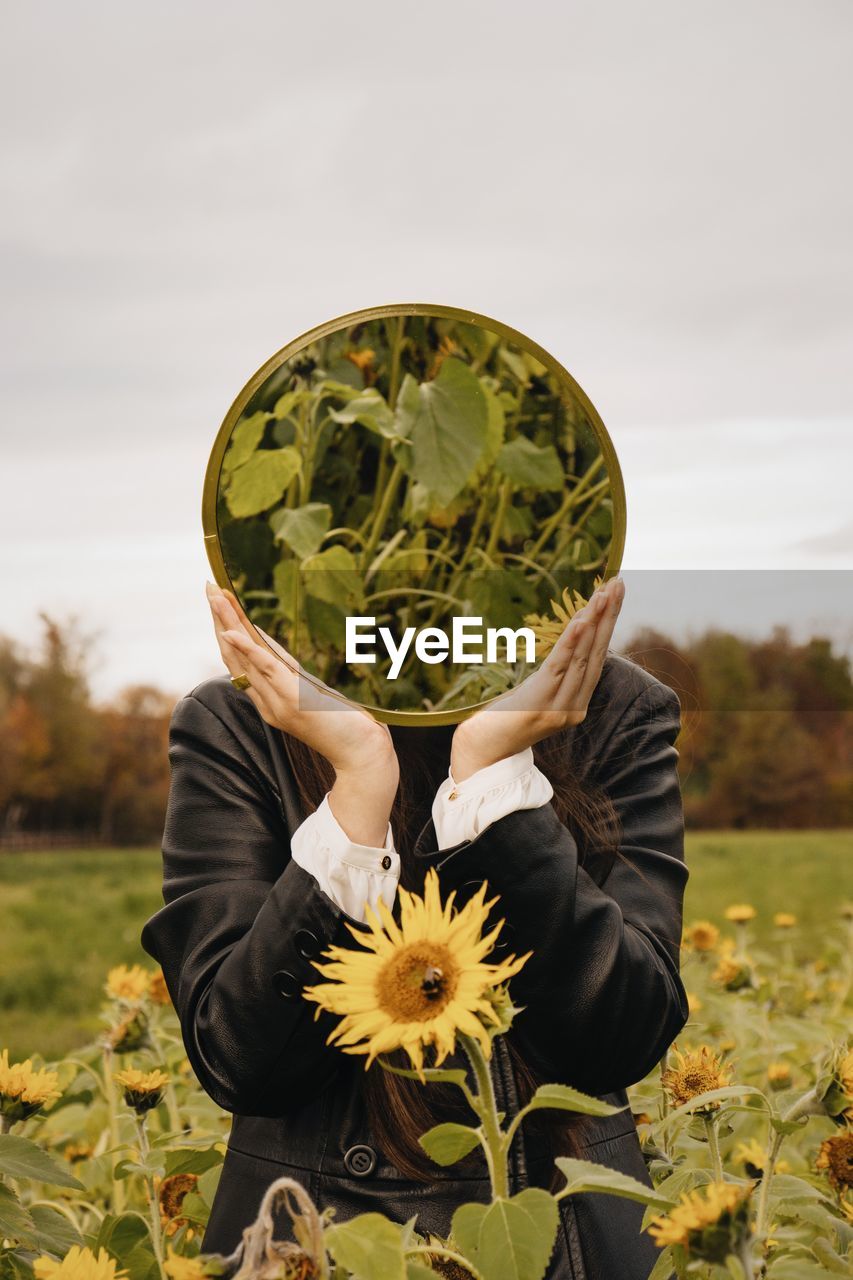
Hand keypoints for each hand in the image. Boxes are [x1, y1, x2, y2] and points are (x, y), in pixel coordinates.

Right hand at [206, 581, 397, 845]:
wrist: (362, 756)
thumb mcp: (314, 695)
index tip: (220, 603)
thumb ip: (295, 678)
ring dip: (227, 624)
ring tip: (215, 597)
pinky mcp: (293, 700)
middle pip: (235, 656)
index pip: (240, 662)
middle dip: (220, 620)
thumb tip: (279, 654)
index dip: (227, 631)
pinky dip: (247, 650)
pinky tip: (232, 632)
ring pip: (244, 658)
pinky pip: (265, 670)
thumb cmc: (345, 728)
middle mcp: (266, 702)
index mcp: (269, 701)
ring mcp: (277, 703)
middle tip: (208, 587)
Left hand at [450, 575, 624, 781]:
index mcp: (577, 702)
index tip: (615, 593)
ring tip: (603, 593)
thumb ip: (556, 674)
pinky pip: (559, 667)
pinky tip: (581, 622)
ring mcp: (560, 707)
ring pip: (582, 657)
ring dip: (594, 622)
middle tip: (618, 583)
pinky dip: (571, 643)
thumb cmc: (504, 721)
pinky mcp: (540, 703)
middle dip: (609, 615)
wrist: (482, 753)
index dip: (608, 624)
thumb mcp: (537, 693)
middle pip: (596, 653)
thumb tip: (570, 640)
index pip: (598, 656)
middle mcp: (574, 706)